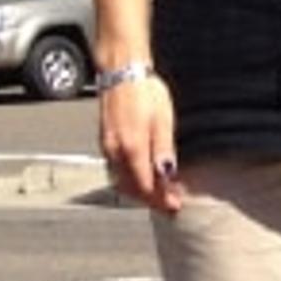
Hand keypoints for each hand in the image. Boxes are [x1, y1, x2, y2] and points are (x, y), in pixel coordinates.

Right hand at [98, 75, 184, 213]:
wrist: (122, 74)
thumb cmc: (145, 93)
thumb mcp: (162, 120)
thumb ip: (163, 150)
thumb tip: (166, 175)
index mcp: (132, 148)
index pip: (146, 186)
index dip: (161, 199)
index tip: (175, 206)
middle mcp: (116, 152)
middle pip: (133, 188)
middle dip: (151, 200)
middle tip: (169, 206)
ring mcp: (108, 148)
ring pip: (122, 181)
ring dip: (140, 192)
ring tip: (158, 196)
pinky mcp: (105, 143)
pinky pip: (116, 171)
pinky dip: (130, 180)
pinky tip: (141, 178)